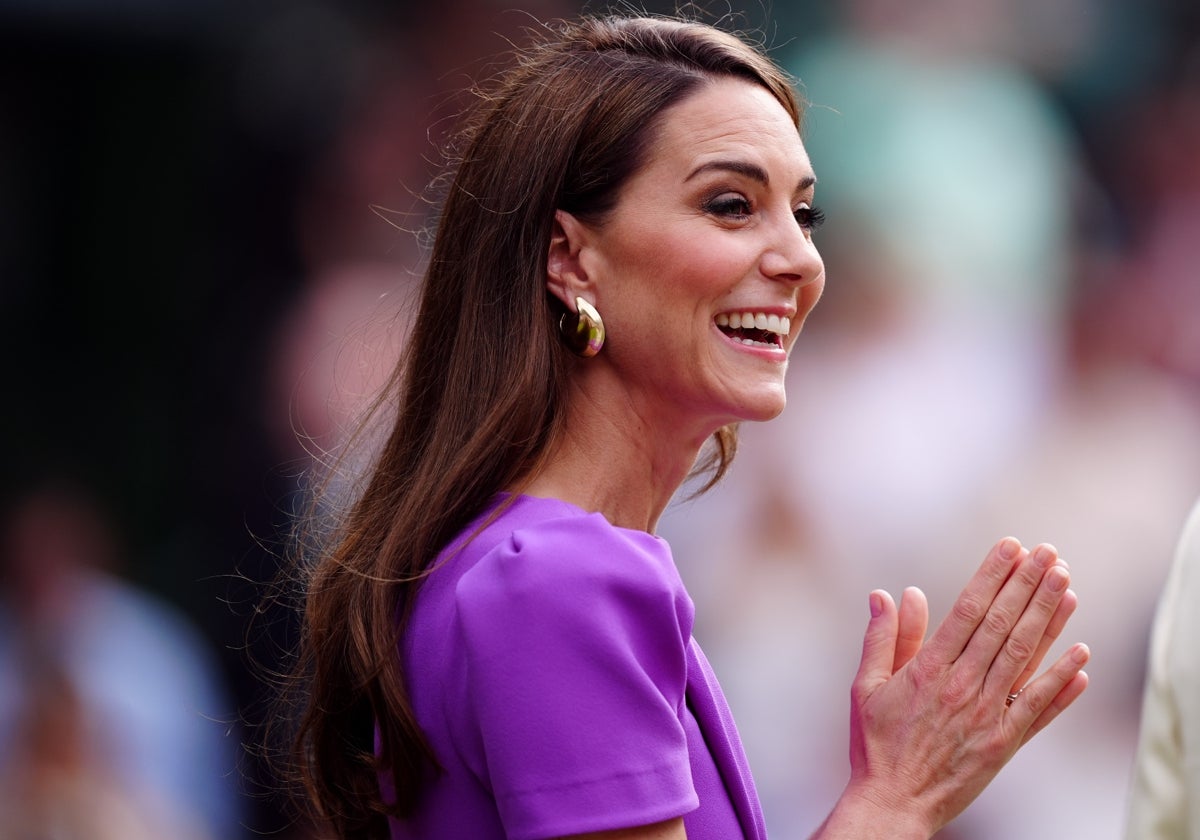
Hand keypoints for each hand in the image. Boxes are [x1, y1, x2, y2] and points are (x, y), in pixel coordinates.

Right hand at [824, 538, 1089, 836]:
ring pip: (1024, 657)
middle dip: (1027, 586)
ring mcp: (987, 715)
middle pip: (1001, 625)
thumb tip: (888, 594)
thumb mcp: (866, 687)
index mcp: (927, 670)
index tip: (1010, 548)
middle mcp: (961, 687)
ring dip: (1049, 619)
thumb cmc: (876, 745)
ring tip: (1066, 585)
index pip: (967, 610)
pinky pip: (1038, 706)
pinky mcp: (1004, 742)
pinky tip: (1081, 654)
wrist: (894, 803)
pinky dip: (1061, 680)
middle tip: (1048, 553)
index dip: (991, 576)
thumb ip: (883, 638)